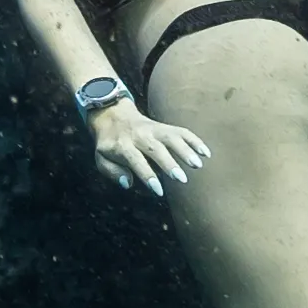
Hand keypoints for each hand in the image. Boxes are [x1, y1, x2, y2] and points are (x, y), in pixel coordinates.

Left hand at [85, 102, 215, 199]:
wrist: (113, 116)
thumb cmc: (110, 144)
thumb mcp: (101, 159)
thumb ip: (112, 171)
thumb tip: (128, 183)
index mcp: (123, 145)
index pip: (136, 161)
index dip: (147, 176)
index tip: (158, 190)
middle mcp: (140, 136)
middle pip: (156, 149)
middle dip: (169, 164)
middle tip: (182, 179)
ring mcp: (154, 129)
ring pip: (172, 137)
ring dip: (186, 150)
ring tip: (198, 164)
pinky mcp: (165, 126)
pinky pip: (182, 131)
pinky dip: (195, 141)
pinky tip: (205, 153)